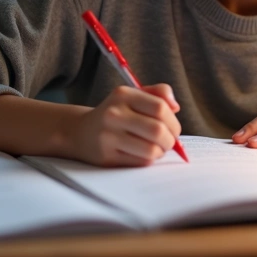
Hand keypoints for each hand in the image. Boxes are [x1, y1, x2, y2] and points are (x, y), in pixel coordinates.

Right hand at [65, 84, 181, 166]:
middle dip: (171, 140)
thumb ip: (158, 94)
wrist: (81, 132)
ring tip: (157, 148)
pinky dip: (148, 159)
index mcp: (123, 95)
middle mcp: (114, 114)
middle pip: (157, 131)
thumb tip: (176, 106)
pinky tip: (143, 154)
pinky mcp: (106, 157)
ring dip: (161, 152)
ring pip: (151, 150)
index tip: (174, 128)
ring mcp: (108, 136)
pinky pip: (140, 162)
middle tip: (169, 142)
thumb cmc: (116, 113)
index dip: (173, 121)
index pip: (160, 108)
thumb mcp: (133, 96)